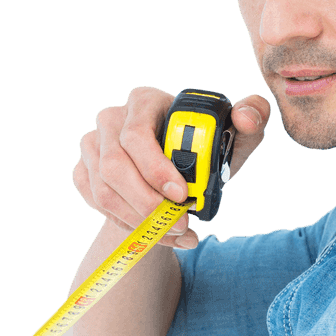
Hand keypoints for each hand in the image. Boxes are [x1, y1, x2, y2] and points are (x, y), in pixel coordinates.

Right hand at [73, 85, 269, 248]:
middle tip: (181, 225)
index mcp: (145, 101)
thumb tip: (245, 116)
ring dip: (140, 222)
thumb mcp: (234, 136)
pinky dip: (127, 226)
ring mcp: (93, 146)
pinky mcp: (83, 171)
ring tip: (176, 234)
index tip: (182, 196)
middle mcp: (112, 119)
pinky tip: (154, 233)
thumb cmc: (206, 148)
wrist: (177, 173)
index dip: (155, 168)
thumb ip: (253, 117)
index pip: (137, 134)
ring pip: (104, 191)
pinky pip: (97, 204)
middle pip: (114, 167)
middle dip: (148, 204)